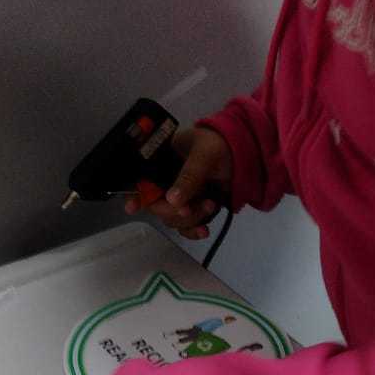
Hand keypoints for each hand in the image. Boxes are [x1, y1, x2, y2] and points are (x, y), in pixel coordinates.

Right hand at [124, 125, 232, 240]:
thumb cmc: (219, 144)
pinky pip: (186, 226)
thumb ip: (189, 176)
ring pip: (172, 219)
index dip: (134, 194)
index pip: (139, 179)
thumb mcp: (204, 154)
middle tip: (191, 207)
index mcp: (160, 161)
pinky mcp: (192, 208)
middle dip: (174, 211)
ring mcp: (179, 196)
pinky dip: (194, 231)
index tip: (132, 207)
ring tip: (211, 204)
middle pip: (156, 206)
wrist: (242, 155)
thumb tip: (173, 200)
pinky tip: (204, 230)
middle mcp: (165, 181)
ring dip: (191, 218)